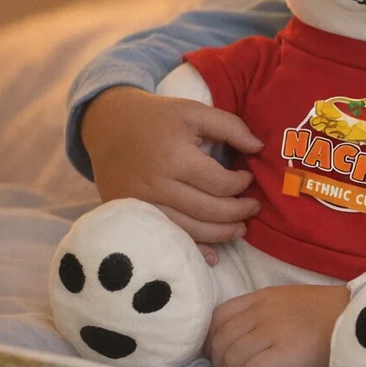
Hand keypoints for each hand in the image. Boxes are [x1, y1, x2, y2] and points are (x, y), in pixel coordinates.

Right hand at [81, 85, 263, 244]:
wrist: (107, 125)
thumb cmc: (157, 117)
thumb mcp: (194, 111)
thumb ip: (230, 126)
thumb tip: (258, 147)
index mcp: (175, 157)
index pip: (220, 183)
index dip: (241, 184)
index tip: (247, 179)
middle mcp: (157, 185)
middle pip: (208, 211)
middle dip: (238, 213)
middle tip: (253, 208)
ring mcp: (142, 204)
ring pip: (190, 230)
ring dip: (221, 234)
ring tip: (240, 229)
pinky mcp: (132, 214)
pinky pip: (167, 238)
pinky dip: (192, 250)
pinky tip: (213, 255)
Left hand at [208, 284, 350, 366]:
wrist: (364, 318)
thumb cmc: (332, 312)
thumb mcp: (292, 300)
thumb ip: (265, 311)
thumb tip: (241, 336)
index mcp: (263, 297)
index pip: (219, 316)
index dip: (211, 339)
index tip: (218, 354)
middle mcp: (262, 312)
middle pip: (221, 340)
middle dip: (219, 362)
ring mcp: (273, 332)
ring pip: (231, 357)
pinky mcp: (285, 353)